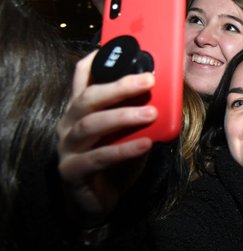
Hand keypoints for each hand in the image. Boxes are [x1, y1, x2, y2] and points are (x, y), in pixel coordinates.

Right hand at [57, 50, 156, 218]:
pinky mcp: (72, 171)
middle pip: (89, 98)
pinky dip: (122, 150)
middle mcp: (69, 124)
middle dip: (119, 86)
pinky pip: (98, 158)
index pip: (82, 77)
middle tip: (149, 80)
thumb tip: (167, 96)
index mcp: (81, 110)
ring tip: (152, 113)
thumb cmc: (114, 162)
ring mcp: (67, 147)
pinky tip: (145, 144)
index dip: (95, 60)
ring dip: (123, 116)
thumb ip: (139, 115)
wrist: (96, 203)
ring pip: (91, 125)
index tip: (114, 46)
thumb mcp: (129, 133)